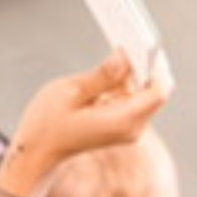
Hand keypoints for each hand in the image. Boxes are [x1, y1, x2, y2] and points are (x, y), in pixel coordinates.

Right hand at [10, 52, 167, 186]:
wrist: (38, 150)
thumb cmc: (47, 125)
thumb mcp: (71, 91)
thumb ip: (103, 75)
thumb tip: (124, 58)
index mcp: (122, 121)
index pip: (158, 91)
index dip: (156, 65)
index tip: (145, 45)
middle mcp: (131, 128)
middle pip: (154, 91)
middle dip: (143, 67)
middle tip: (125, 47)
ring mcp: (128, 129)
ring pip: (144, 94)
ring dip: (131, 75)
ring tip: (109, 64)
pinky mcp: (122, 126)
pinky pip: (132, 100)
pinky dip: (123, 85)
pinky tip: (105, 78)